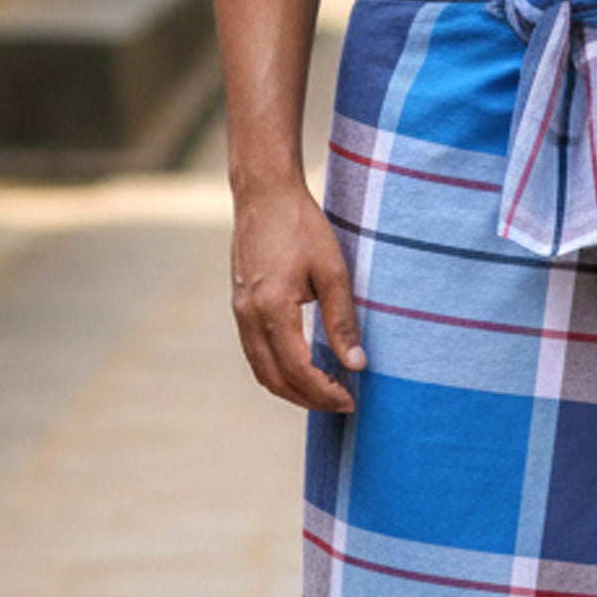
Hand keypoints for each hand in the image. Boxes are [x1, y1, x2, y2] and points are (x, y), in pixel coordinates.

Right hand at [230, 175, 366, 411]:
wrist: (264, 195)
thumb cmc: (302, 226)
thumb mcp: (332, 271)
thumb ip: (342, 320)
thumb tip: (357, 364)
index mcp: (271, 309)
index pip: (297, 371)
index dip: (324, 392)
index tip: (351, 399)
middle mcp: (248, 316)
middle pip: (276, 380)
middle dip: (310, 399)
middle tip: (343, 402)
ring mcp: (240, 313)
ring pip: (262, 371)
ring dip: (293, 389)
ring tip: (327, 391)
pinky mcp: (240, 307)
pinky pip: (256, 354)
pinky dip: (279, 371)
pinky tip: (305, 368)